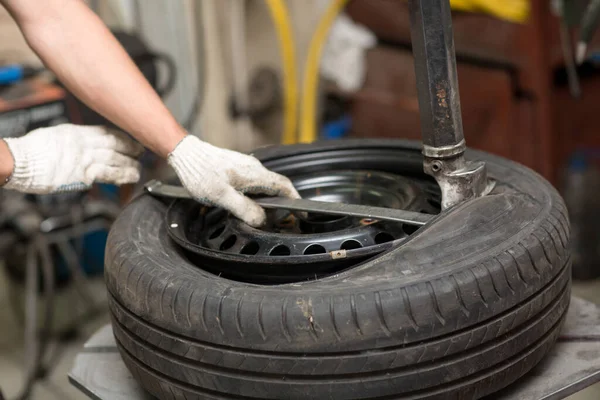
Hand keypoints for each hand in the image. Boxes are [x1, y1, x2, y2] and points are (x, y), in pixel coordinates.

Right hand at [2, 124, 142, 193]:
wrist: (20, 162)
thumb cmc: (31, 151)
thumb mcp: (55, 136)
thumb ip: (73, 140)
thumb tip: (85, 145)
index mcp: (76, 132)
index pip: (105, 132)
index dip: (122, 137)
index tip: (131, 140)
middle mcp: (83, 144)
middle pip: (115, 144)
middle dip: (130, 148)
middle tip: (142, 152)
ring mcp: (85, 159)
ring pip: (116, 159)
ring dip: (130, 164)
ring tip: (139, 167)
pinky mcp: (83, 175)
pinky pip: (108, 175)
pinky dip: (122, 176)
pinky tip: (131, 177)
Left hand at [167, 135, 299, 226]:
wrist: (185, 153)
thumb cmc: (201, 173)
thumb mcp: (221, 196)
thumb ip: (244, 209)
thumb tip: (261, 220)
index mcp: (255, 174)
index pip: (284, 186)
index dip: (295, 201)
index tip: (301, 212)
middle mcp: (254, 168)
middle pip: (276, 187)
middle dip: (279, 206)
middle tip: (272, 221)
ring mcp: (246, 166)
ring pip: (264, 186)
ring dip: (266, 201)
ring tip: (255, 215)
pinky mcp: (238, 167)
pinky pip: (254, 183)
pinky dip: (256, 195)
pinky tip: (243, 203)